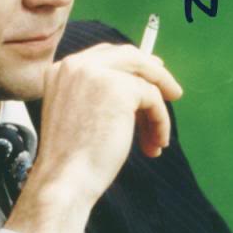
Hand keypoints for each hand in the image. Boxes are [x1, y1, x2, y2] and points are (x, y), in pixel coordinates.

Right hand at [4, 43, 182, 232]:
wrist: (65, 178)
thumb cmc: (70, 158)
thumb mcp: (76, 113)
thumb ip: (96, 93)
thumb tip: (138, 80)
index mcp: (60, 70)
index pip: (104, 55)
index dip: (132, 64)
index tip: (151, 75)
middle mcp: (76, 65)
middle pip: (128, 55)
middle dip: (154, 73)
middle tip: (172, 92)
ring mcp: (96, 73)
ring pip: (144, 77)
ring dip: (157, 108)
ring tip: (158, 138)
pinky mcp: (119, 87)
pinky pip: (153, 98)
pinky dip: (160, 122)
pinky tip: (155, 144)